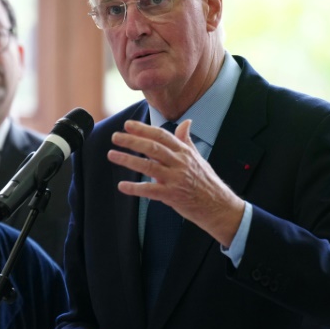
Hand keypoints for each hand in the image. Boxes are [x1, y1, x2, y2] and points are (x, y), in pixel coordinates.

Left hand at [108, 119, 244, 246]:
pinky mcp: (172, 195)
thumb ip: (186, 141)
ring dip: (128, 160)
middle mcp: (180, 163)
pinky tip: (122, 185)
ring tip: (112, 155)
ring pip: (149, 166)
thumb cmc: (206, 181)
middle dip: (132, 141)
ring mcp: (176, 179)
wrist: (218, 205)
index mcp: (184, 152)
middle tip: (115, 137)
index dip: (144, 129)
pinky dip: (135, 188)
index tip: (128, 125)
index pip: (162, 136)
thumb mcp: (198, 158)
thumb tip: (186, 122)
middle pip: (153, 148)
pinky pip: (150, 190)